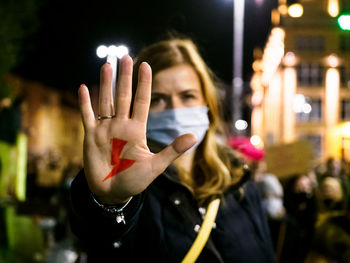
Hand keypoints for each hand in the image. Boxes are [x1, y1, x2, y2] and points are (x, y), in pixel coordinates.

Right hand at [78, 55, 196, 203]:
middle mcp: (121, 125)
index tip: (146, 66)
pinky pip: (87, 116)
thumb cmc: (135, 180)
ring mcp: (106, 129)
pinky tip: (84, 87)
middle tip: (125, 57)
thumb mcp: (156, 165)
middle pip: (123, 96)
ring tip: (107, 65)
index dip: (144, 84)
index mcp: (137, 130)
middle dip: (124, 77)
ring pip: (106, 102)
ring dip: (105, 84)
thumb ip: (173, 150)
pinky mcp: (91, 136)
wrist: (113, 192)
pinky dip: (85, 103)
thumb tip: (195, 136)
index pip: (142, 101)